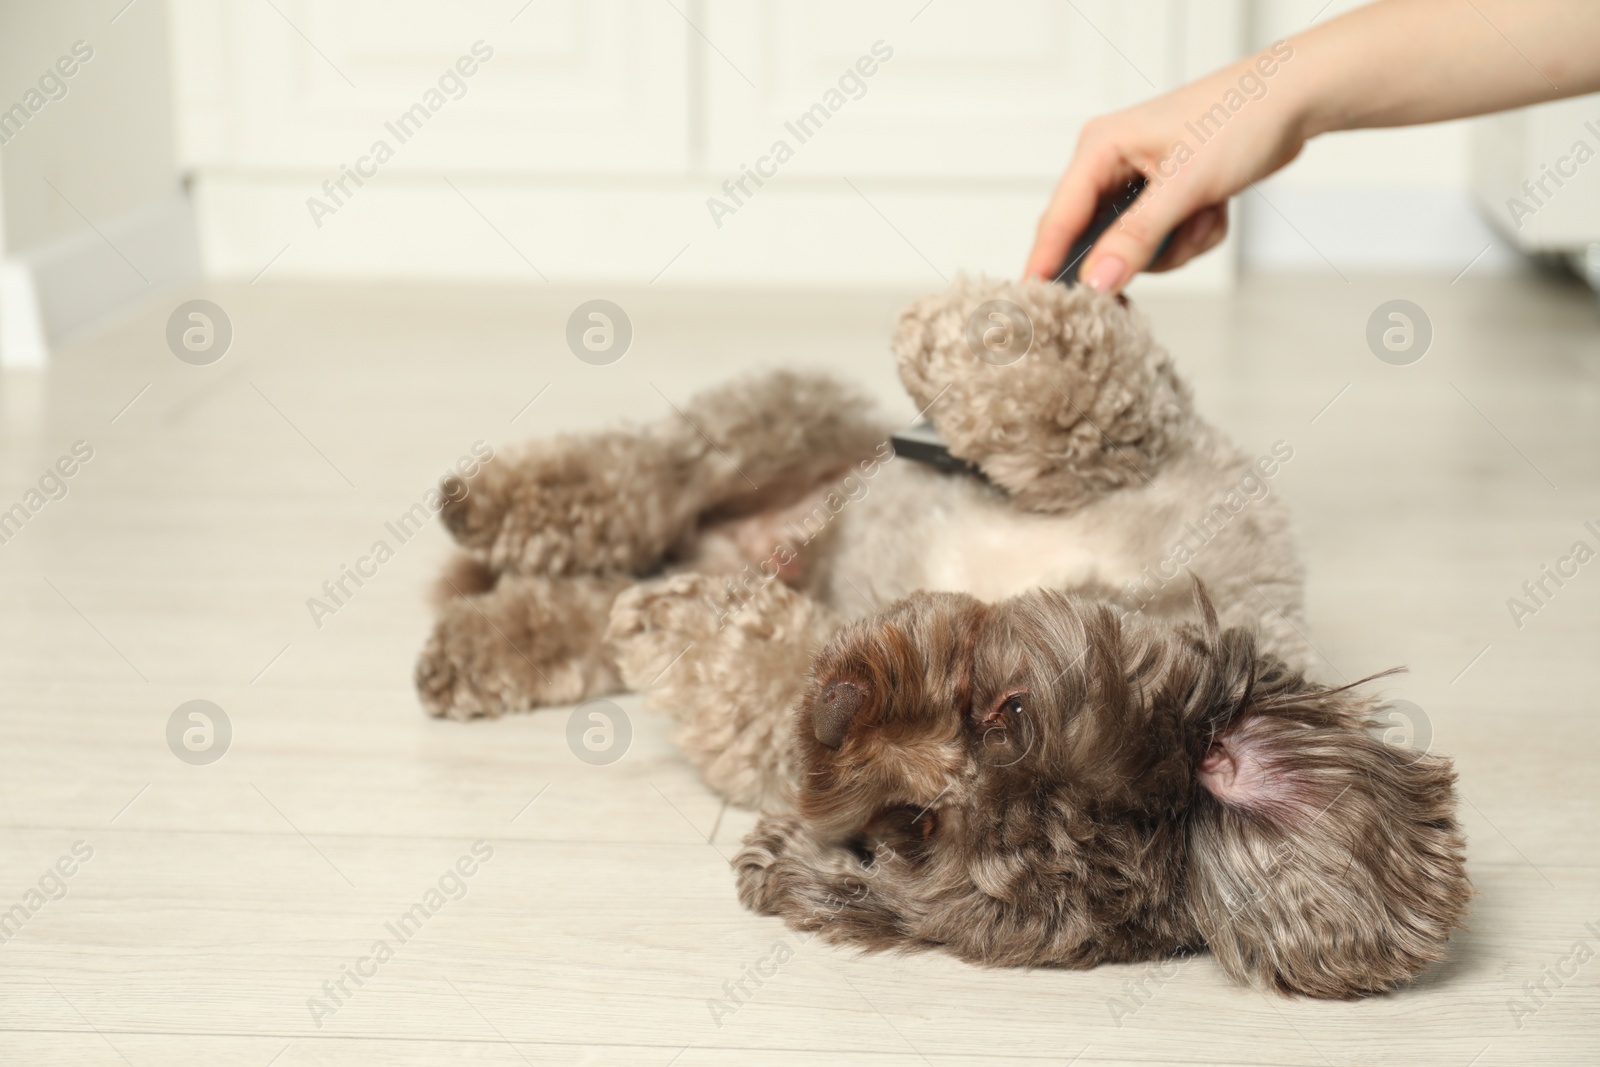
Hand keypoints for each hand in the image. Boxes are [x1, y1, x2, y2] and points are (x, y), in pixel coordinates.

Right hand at [1024, 44, 1310, 290]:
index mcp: (1100, 149)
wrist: (1293, 100)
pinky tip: (1214, 207)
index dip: (1046, 263)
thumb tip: (1097, 281)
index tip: (1037, 305)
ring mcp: (1138, 183)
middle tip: (1171, 240)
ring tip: (1206, 210)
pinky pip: (1165, 243)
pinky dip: (1194, 235)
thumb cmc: (1239, 119)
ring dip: (1177, 244)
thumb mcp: (1184, 184)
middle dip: (1143, 250)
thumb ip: (1136, 238)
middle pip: (1099, 239)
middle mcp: (1111, 166)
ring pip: (1136, 249)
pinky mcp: (1165, 197)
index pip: (1059, 218)